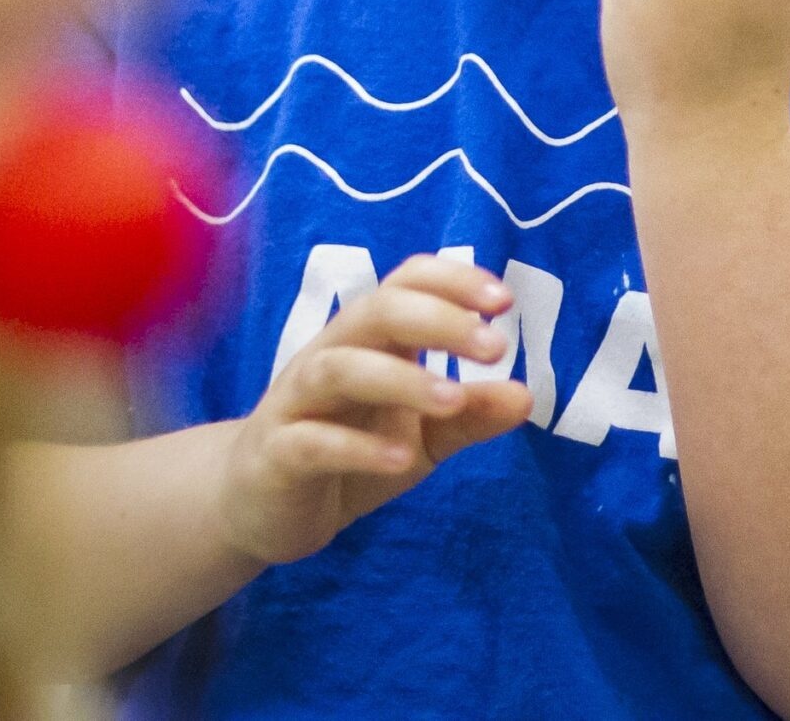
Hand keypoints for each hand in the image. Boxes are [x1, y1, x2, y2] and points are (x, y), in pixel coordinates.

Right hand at [218, 254, 532, 565]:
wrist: (262, 508)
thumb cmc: (347, 452)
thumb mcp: (422, 436)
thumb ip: (468, 415)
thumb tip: (527, 395)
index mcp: (369, 340)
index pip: (405, 283)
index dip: (452, 281)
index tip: (504, 302)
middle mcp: (330, 355)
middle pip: (375, 311)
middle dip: (438, 320)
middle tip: (495, 346)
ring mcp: (297, 402)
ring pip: (340, 367)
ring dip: (401, 378)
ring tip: (454, 399)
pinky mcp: (276, 454)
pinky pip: (311, 440)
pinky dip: (356, 446)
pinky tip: (400, 458)